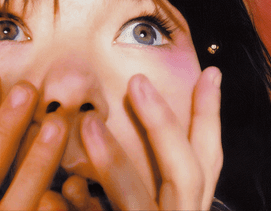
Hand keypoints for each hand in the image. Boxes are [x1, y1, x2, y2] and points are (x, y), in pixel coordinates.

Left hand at [79, 67, 222, 210]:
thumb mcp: (148, 198)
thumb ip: (148, 172)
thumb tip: (120, 114)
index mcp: (187, 204)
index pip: (206, 159)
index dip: (210, 117)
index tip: (210, 73)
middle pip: (185, 174)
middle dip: (163, 125)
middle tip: (137, 80)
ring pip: (137, 201)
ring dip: (113, 162)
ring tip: (89, 123)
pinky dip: (82, 206)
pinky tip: (61, 190)